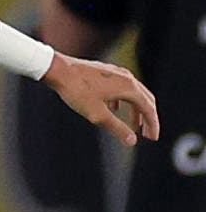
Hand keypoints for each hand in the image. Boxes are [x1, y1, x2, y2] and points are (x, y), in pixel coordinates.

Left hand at [43, 53, 159, 148]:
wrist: (58, 69)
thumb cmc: (77, 91)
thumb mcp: (97, 114)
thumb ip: (117, 128)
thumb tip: (132, 142)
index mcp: (129, 87)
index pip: (148, 108)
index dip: (152, 125)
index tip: (152, 139)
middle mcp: (126, 77)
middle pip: (145, 100)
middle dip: (147, 118)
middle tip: (147, 134)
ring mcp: (116, 72)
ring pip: (132, 93)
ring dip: (135, 110)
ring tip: (133, 125)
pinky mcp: (105, 71)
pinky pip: (121, 88)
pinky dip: (123, 101)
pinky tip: (114, 109)